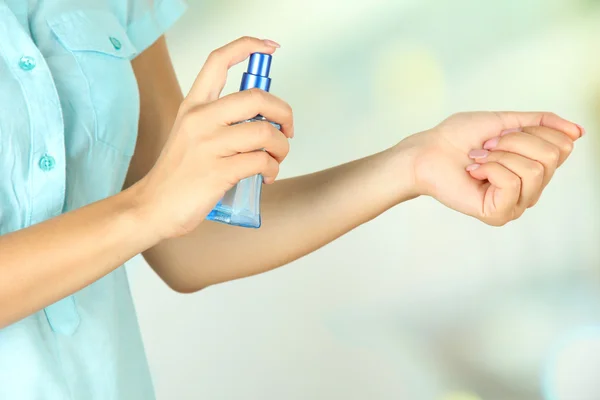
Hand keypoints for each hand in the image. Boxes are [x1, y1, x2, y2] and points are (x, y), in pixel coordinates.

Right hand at [134, 37, 292, 237]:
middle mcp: (200, 119)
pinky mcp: (217, 172)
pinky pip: (261, 162)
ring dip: (281, 148)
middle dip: (284, 113)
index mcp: (193, 105)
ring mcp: (208, 145)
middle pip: (257, 97)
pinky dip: (272, 169)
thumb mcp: (191, 134)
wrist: (154, 207)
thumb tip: (264, 120)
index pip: (218, 60)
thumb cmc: (178, 174)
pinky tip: (266, 176)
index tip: (270, 47)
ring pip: (264, 133)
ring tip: (275, 160)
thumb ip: (220, 121)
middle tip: (287, 130)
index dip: (248, 47)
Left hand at [398, 112, 583, 225]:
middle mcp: (529, 189)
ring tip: (478, 159)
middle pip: (553, 156)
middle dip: (515, 142)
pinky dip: (491, 169)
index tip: (499, 134)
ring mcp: (515, 204)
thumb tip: (578, 131)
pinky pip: (513, 183)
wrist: (427, 151)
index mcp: (533, 167)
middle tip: (487, 147)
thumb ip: (541, 123)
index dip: (530, 131)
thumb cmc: (458, 137)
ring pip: (535, 170)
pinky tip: (473, 172)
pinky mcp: (499, 214)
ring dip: (500, 155)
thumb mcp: (505, 120)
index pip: (562, 145)